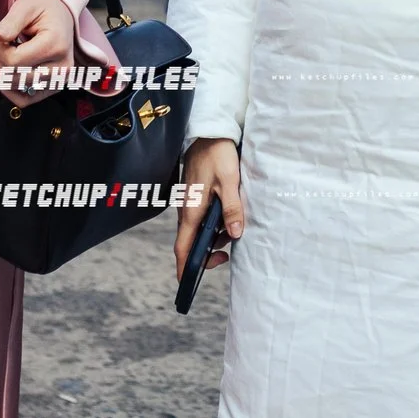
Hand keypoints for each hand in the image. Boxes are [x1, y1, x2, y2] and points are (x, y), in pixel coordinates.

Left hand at [0, 0, 77, 106]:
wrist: (61, 12)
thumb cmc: (44, 7)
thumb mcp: (26, 5)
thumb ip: (10, 22)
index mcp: (55, 45)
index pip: (14, 62)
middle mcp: (61, 66)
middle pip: (14, 77)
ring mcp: (59, 79)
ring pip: (18, 91)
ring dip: (2, 74)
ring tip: (2, 54)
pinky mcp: (53, 86)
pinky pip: (27, 100)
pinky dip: (11, 91)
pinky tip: (6, 72)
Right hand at [173, 137, 245, 279]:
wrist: (209, 132)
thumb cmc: (217, 155)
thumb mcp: (230, 182)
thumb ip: (232, 209)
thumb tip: (235, 235)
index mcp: (191, 211)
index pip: (183, 248)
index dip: (185, 268)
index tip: (187, 284)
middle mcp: (186, 211)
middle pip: (190, 243)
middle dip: (206, 254)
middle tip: (227, 255)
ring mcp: (189, 204)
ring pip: (197, 231)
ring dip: (212, 237)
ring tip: (232, 230)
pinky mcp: (195, 197)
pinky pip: (201, 218)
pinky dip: (212, 224)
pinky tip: (227, 216)